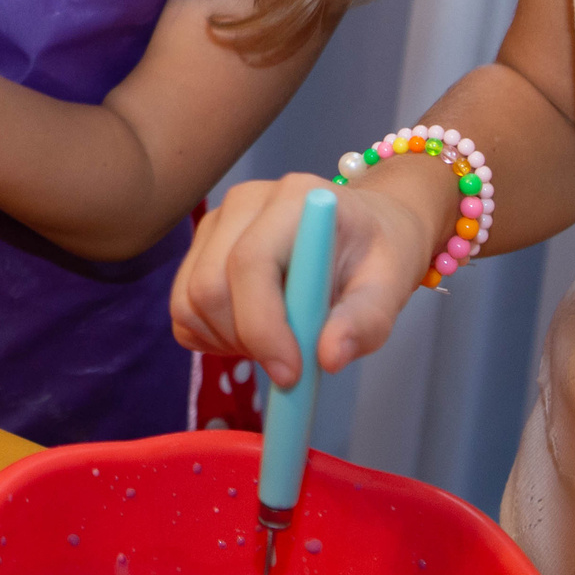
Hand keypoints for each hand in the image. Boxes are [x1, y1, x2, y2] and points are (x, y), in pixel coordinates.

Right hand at [171, 171, 442, 386]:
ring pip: (189, 303)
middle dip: (246, 342)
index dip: (262, 325)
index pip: (250, 262)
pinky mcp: (199, 250)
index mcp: (294, 199)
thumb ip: (364, 322)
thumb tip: (328, 357)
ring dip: (229, 343)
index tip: (291, 375)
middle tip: (290, 367)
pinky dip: (212, 339)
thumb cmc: (378, 256)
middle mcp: (243, 203)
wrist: (364, 231)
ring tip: (278, 344)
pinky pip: (183, 311)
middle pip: (209, 287)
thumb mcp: (391, 289)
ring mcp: (214, 224)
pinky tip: (253, 333)